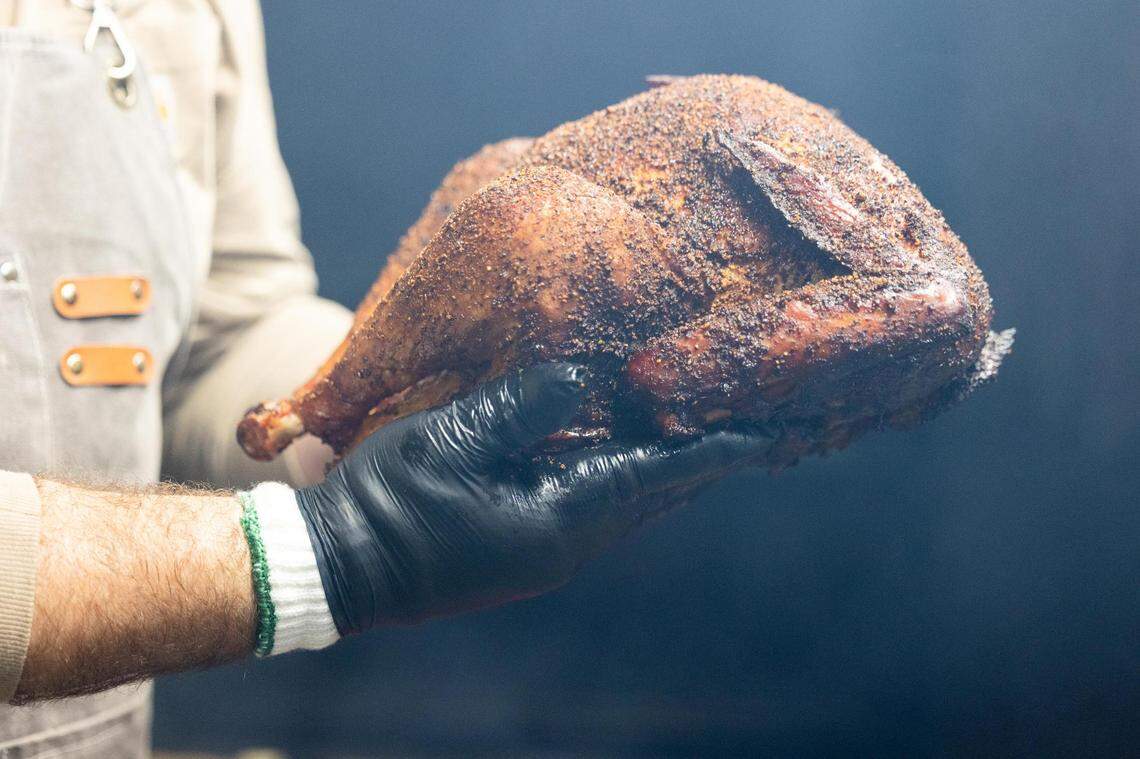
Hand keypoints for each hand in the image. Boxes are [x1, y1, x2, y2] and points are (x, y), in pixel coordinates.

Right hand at [295, 363, 770, 633]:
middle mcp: (563, 544)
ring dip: (664, 471)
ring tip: (699, 435)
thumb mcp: (450, 439)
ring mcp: (542, 552)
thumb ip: (520, 406)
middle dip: (700, 461)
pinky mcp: (520, 549)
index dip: (713, 450)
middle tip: (749, 425)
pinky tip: (624, 454)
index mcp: (558, 521)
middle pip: (652, 496)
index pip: (656, 477)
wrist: (335, 567)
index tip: (768, 431)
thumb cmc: (388, 503)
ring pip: (625, 506)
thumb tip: (582, 377)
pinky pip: (593, 509)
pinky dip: (624, 479)